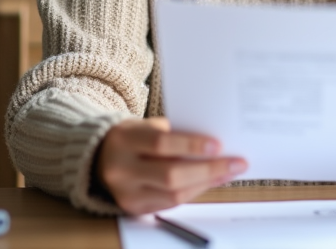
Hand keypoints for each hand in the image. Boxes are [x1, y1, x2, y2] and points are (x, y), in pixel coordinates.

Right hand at [95, 117, 246, 214]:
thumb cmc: (133, 136)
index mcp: (124, 140)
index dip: (191, 145)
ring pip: (173, 195)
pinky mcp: (134, 209)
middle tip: (235, 163)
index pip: (161, 144)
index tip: (218, 145)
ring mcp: (126, 193)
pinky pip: (170, 205)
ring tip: (228, 172)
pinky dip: (194, 192)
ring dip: (206, 184)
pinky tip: (210, 182)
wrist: (100, 157)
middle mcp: (121, 169)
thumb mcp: (146, 125)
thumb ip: (174, 133)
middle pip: (170, 175)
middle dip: (208, 170)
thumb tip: (213, 145)